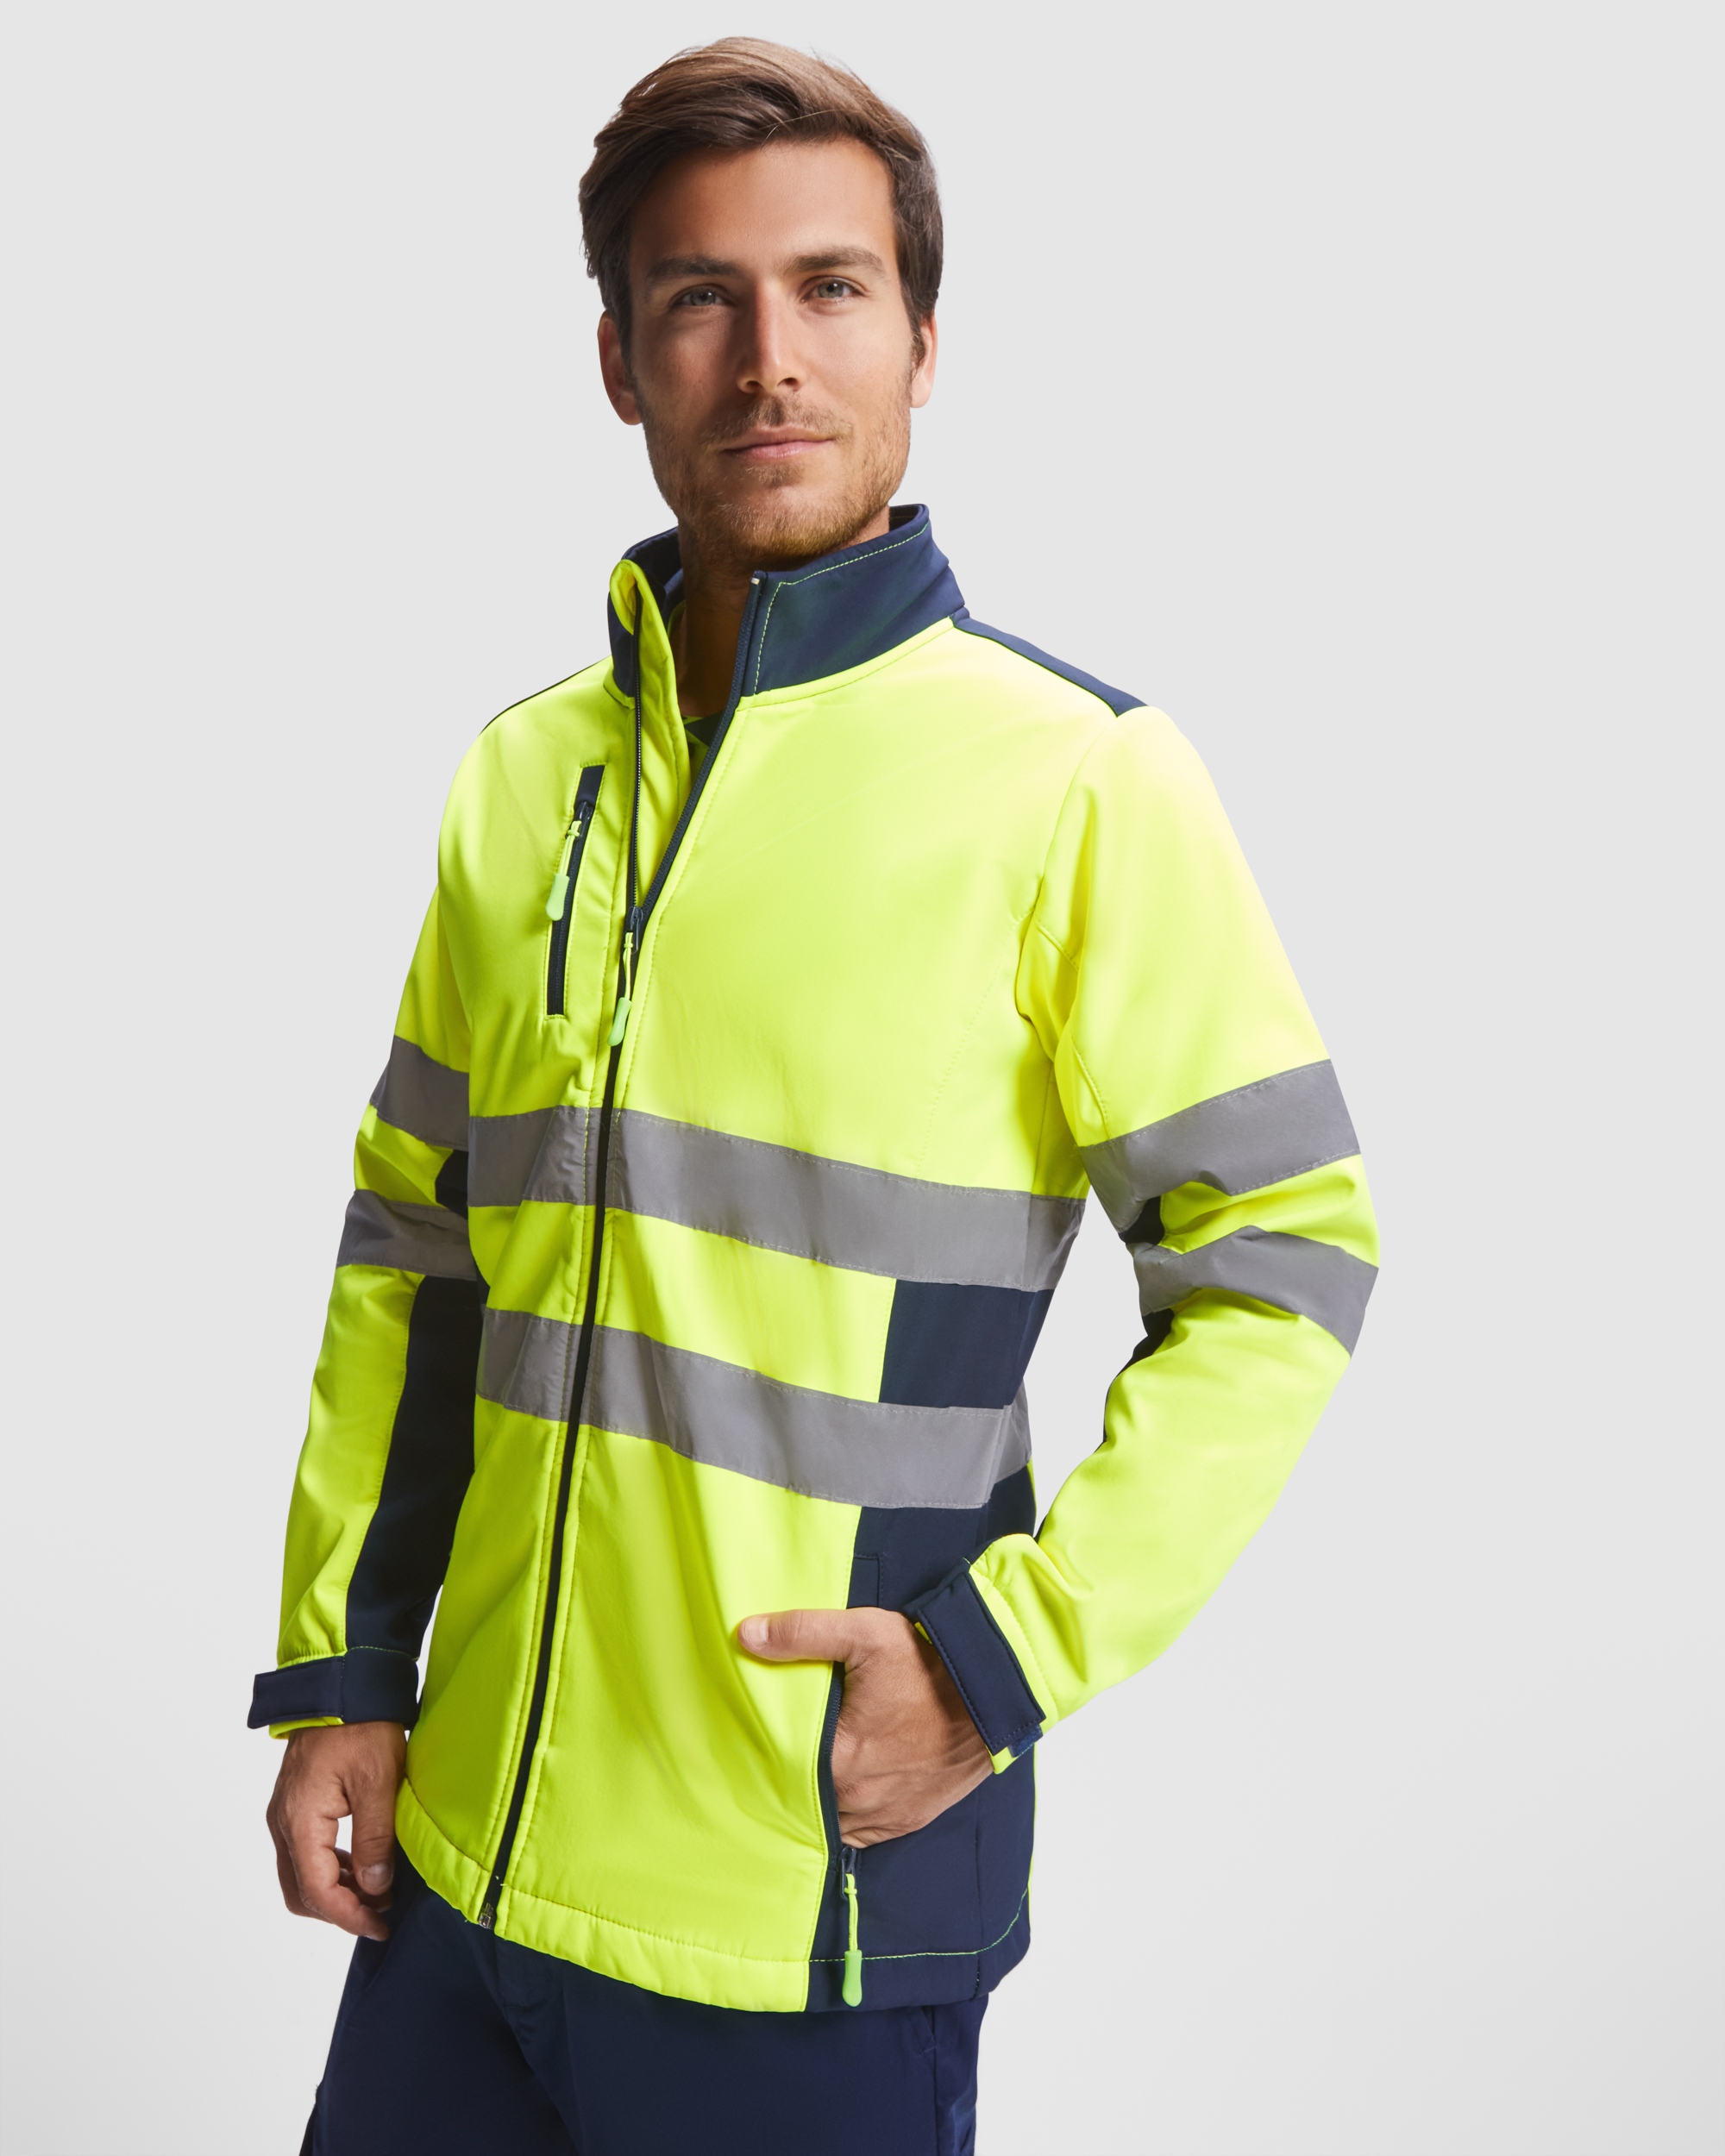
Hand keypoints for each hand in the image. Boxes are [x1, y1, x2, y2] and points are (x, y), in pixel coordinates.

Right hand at [265, 1721, 405, 1940]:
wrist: (343, 1684)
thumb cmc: (360, 1725)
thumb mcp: (378, 1783)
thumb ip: (375, 1839)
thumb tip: (376, 1887)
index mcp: (299, 1820)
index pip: (317, 1891)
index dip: (349, 1916)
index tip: (380, 1925)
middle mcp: (283, 1822)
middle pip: (301, 1891)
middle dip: (339, 1910)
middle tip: (380, 1914)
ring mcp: (285, 1813)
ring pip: (300, 1874)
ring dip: (335, 1890)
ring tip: (378, 1891)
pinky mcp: (294, 1805)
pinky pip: (304, 1852)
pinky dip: (330, 1868)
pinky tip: (362, 1864)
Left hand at [738, 1608, 991, 1845]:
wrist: (997, 1688)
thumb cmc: (931, 1662)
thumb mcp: (864, 1633)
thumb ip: (802, 1633)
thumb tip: (748, 1634)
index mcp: (840, 1761)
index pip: (779, 1775)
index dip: (763, 1761)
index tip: (749, 1748)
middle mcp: (860, 1798)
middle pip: (804, 1801)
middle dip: (789, 1782)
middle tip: (774, 1759)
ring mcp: (887, 1813)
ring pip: (833, 1820)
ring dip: (819, 1802)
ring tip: (805, 1776)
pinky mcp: (911, 1816)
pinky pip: (864, 1832)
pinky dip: (849, 1816)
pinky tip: (840, 1793)